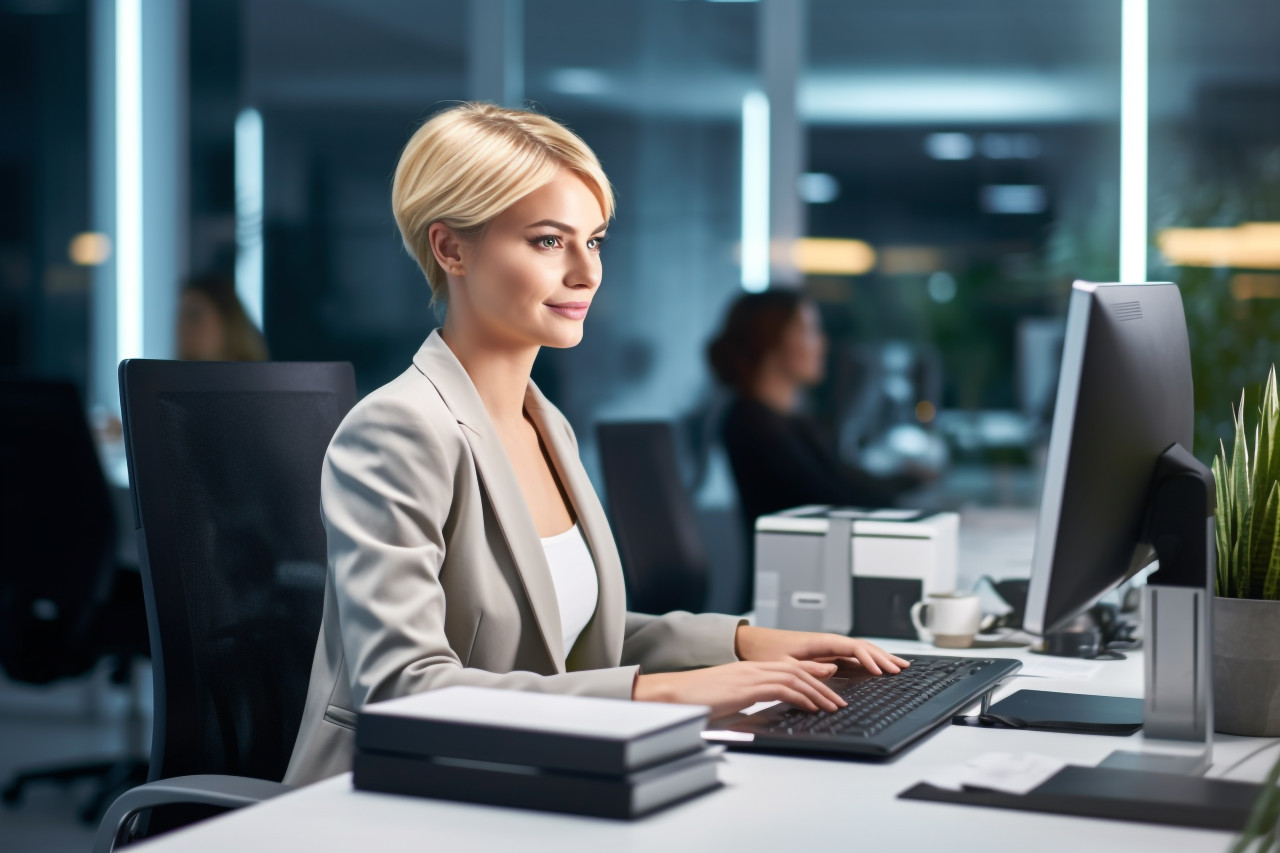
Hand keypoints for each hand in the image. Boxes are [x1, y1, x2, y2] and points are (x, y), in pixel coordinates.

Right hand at [633, 659, 847, 716]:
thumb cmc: (693, 700)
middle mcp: (752, 667)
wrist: (672, 694)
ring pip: (794, 678)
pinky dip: (801, 697)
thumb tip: (755, 711)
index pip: (787, 667)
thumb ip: (743, 700)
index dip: (811, 674)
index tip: (827, 684)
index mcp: (747, 669)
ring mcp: (749, 675)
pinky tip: (811, 707)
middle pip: (797, 670)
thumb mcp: (725, 699)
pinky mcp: (746, 687)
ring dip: (817, 692)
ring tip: (832, 706)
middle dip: (822, 685)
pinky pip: (782, 689)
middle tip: (838, 700)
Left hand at [734, 625, 909, 675]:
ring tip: (899, 666)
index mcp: (819, 641)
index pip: (852, 647)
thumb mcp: (784, 664)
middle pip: (862, 647)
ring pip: (859, 651)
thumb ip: (808, 668)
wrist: (751, 644)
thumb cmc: (765, 652)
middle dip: (883, 657)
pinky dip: (867, 662)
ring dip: (879, 658)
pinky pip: (851, 658)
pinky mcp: (825, 656)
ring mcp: (827, 648)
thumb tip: (834, 669)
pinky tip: (878, 668)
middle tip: (902, 668)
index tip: (881, 671)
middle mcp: (826, 642)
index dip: (869, 658)